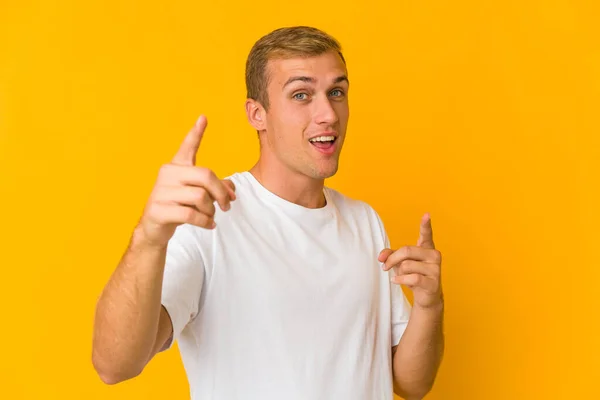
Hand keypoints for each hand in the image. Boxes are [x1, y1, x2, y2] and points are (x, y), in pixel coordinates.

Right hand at [136, 115, 235, 247]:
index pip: (187, 147)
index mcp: (176, 167)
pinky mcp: (158, 210)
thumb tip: (232, 190)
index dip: (196, 133)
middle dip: (221, 193)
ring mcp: (160, 191)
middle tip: (227, 206)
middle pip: (206, 176)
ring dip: (211, 210)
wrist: (154, 228)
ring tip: (210, 216)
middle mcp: (167, 174)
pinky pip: (191, 215)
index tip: (204, 117)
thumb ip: (215, 189)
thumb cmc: (178, 207)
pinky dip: (205, 222)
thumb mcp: (198, 196)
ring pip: (200, 197)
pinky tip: (209, 224)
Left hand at [379, 213, 442, 309]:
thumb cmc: (412, 275)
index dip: (426, 225)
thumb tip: (381, 257)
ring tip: (401, 277)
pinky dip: (400, 280)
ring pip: (407, 265)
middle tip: (384, 266)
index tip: (427, 214)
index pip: (426, 234)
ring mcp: (435, 269)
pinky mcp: (433, 282)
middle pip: (406, 251)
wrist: (425, 296)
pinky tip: (396, 281)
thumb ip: (390, 254)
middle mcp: (434, 255)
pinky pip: (412, 278)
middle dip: (392, 259)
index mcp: (427, 248)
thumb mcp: (400, 262)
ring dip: (399, 272)